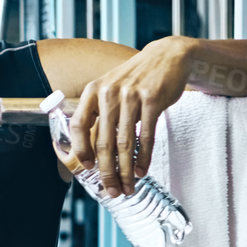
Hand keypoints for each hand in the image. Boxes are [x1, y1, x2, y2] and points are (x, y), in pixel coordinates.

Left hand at [57, 36, 194, 195]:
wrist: (167, 56)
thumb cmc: (136, 79)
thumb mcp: (111, 88)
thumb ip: (100, 113)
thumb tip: (92, 150)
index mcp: (94, 91)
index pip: (79, 125)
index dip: (81, 149)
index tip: (87, 167)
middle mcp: (109, 93)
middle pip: (104, 141)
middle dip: (107, 171)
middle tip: (111, 189)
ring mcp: (131, 96)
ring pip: (125, 143)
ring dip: (126, 170)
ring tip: (127, 186)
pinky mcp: (153, 100)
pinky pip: (146, 135)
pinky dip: (143, 157)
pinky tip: (142, 170)